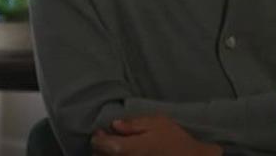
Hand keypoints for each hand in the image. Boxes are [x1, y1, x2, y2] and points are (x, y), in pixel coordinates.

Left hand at [90, 115, 221, 155]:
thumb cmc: (176, 141)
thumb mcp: (157, 123)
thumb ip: (134, 124)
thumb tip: (115, 124)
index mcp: (129, 149)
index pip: (101, 145)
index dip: (98, 138)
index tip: (101, 132)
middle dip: (100, 148)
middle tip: (106, 138)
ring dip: (107, 155)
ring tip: (114, 147)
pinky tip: (125, 154)